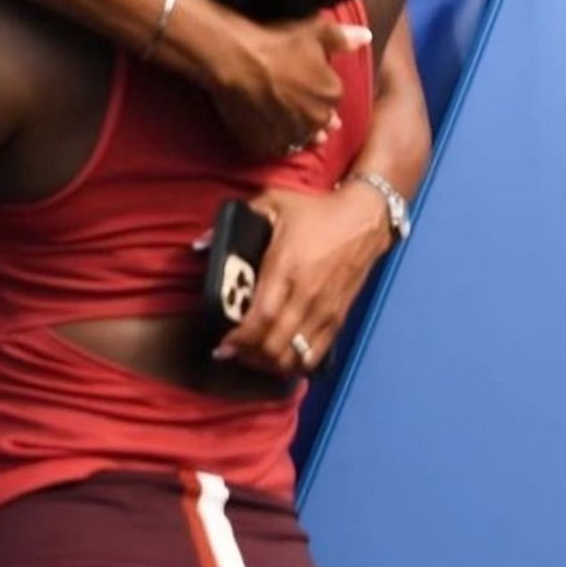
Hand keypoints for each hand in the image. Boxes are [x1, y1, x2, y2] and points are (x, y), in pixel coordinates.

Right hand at [207, 11, 364, 164]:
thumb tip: (367, 37)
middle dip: (313, 114)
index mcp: (331, 94)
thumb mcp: (315, 31)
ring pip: (301, 138)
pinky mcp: (265, 144)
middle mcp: (316, 120)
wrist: (234, 59)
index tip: (309, 83)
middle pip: (320, 121)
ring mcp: (290, 135)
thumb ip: (344, 38)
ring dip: (298, 131)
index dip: (320, 90)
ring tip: (288, 122)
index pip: (332, 96)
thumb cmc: (276, 42)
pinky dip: (275, 141)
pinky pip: (276, 148)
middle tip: (298, 104)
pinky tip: (269, 130)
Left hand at [214, 182, 387, 373]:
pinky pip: (315, 355)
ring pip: (293, 356)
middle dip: (247, 356)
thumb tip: (201, 244)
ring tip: (253, 356)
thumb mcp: (273, 203)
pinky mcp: (338, 318)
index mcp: (285, 269)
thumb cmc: (317, 211)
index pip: (260, 319)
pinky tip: (280, 357)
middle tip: (231, 352)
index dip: (238, 341)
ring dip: (269, 363)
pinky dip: (294, 363)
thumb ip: (237, 220)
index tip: (222, 347)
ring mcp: (324, 310)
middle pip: (273, 345)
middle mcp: (306, 295)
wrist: (364, 218)